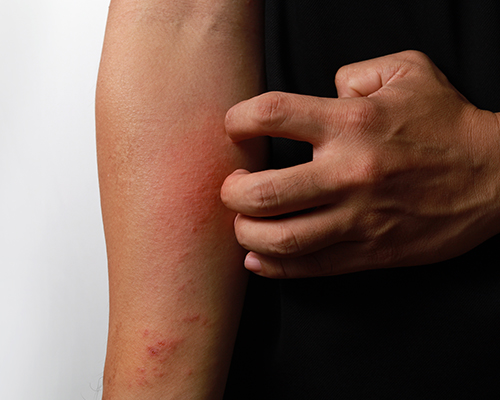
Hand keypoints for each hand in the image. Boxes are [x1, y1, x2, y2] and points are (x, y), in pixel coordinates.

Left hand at [221, 50, 499, 277]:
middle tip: (232, 188)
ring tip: (245, 222)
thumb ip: (357, 74)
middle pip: (264, 192)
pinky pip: (311, 266)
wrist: (497, 176)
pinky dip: (274, 267)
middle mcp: (350, 172)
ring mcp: (360, 217)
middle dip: (233, 193)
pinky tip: (259, 258)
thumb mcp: (407, 72)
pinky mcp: (371, 251)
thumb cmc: (447, 122)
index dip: (239, 121)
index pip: (271, 115)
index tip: (235, 129)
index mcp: (352, 122)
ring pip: (283, 239)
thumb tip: (325, 89)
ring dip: (248, 234)